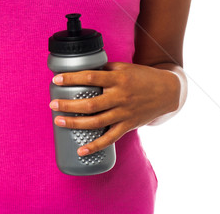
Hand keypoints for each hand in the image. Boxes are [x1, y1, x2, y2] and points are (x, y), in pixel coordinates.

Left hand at [49, 62, 179, 155]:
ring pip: (96, 122)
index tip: (56, 80)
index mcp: (118, 79)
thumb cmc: (141, 77)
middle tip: (53, 104)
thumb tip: (81, 72)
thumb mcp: (123, 68)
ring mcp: (124, 113)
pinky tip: (81, 150)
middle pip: (90, 103)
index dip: (72, 78)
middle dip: (69, 105)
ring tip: (58, 121)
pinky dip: (95, 146)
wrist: (166, 92)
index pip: (91, 78)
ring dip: (75, 123)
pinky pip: (109, 139)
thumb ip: (104, 70)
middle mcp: (120, 97)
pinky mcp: (128, 126)